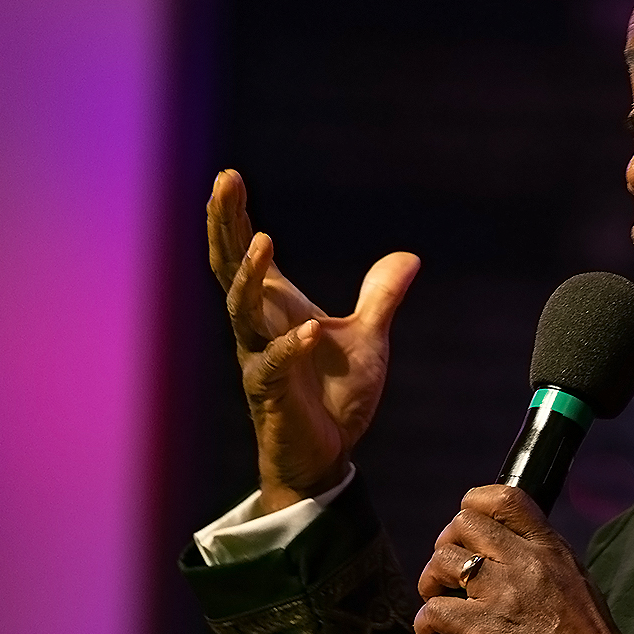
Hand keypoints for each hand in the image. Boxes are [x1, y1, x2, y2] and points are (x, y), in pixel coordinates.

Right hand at [207, 169, 419, 510]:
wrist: (325, 457)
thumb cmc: (335, 397)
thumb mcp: (368, 338)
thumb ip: (381, 297)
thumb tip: (408, 257)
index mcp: (274, 309)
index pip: (245, 254)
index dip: (235, 216)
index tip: (229, 176)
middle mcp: (257, 328)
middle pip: (230, 268)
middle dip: (226, 225)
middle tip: (225, 182)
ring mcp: (259, 360)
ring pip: (241, 312)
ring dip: (250, 276)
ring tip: (263, 242)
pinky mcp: (271, 396)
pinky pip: (274, 367)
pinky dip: (290, 347)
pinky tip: (309, 330)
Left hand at [417, 486, 633, 633]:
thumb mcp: (573, 580)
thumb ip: (541, 562)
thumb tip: (504, 557)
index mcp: (549, 547)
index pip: (504, 497)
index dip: (474, 507)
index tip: (469, 534)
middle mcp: (526, 561)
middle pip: (462, 524)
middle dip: (445, 547)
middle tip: (450, 576)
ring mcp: (506, 593)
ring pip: (443, 562)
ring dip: (432, 584)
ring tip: (442, 603)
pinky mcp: (488, 629)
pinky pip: (435, 611)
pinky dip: (427, 625)